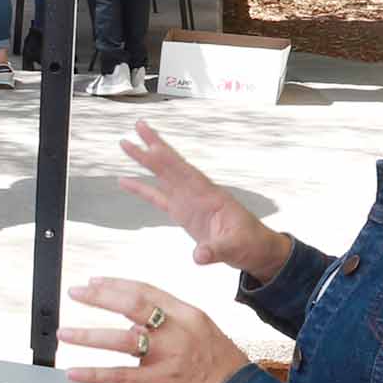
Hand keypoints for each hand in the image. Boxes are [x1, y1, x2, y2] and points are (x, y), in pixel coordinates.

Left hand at [60, 278, 248, 382]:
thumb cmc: (221, 366)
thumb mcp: (202, 331)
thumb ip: (170, 323)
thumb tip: (137, 322)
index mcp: (187, 314)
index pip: (146, 291)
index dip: (117, 284)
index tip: (95, 281)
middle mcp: (176, 331)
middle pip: (131, 306)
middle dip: (99, 297)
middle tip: (76, 293)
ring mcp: (167, 356)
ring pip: (120, 340)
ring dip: (88, 335)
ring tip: (66, 333)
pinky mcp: (159, 382)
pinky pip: (120, 376)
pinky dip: (94, 375)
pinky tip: (75, 372)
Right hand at [117, 120, 286, 277]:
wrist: (256, 250)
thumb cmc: (251, 244)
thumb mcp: (235, 248)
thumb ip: (216, 251)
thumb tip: (199, 256)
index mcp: (210, 196)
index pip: (185, 173)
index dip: (168, 158)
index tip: (152, 144)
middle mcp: (197, 193)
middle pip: (171, 166)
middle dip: (153, 146)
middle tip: (137, 125)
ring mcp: (189, 202)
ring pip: (163, 176)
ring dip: (146, 160)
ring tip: (127, 144)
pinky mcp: (183, 213)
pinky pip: (158, 198)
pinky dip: (142, 189)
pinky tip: (125, 181)